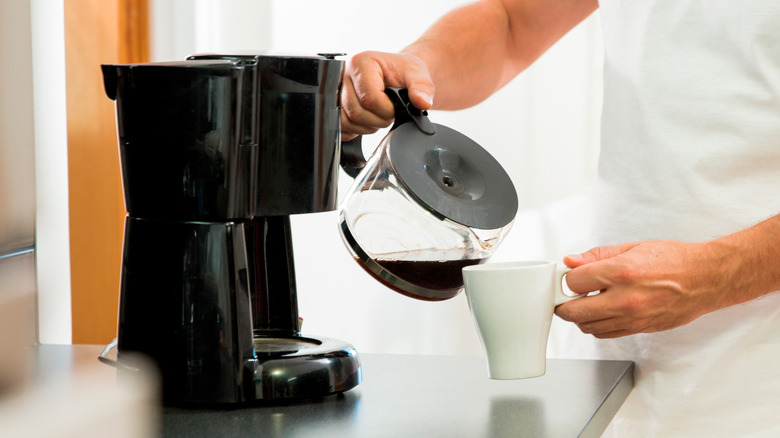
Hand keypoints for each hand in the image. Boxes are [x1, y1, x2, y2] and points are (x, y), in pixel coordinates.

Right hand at [341, 51, 434, 139]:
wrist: (395, 75)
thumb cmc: (402, 72)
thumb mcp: (417, 73)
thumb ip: (422, 87)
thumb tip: (422, 102)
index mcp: (361, 62)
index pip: (369, 98)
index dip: (386, 110)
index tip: (396, 108)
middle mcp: (343, 75)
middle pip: (356, 112)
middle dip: (377, 120)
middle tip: (389, 113)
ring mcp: (336, 91)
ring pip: (346, 121)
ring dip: (366, 127)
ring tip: (379, 116)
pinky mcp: (334, 106)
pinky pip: (340, 127)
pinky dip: (355, 131)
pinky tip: (367, 121)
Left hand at [554, 240, 727, 337]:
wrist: (706, 279)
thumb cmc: (674, 260)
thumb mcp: (632, 247)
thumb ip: (597, 256)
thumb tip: (571, 261)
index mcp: (622, 272)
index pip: (574, 282)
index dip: (567, 279)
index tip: (570, 276)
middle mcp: (626, 299)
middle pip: (574, 311)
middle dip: (564, 303)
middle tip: (566, 295)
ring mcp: (633, 318)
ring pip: (587, 326)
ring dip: (580, 316)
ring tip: (586, 301)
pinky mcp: (639, 329)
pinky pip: (605, 334)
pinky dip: (596, 325)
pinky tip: (601, 312)